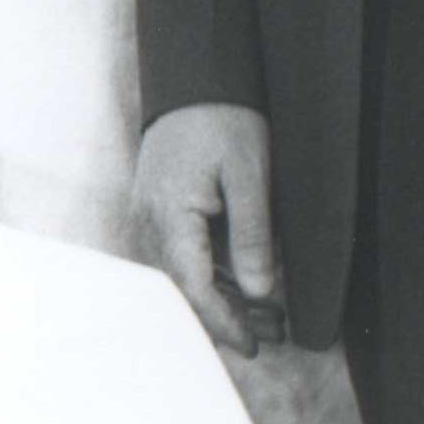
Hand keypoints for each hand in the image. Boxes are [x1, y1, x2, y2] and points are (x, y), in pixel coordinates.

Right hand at [128, 104, 284, 348]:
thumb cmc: (225, 120)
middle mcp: (151, 221)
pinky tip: (245, 284)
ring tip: (269, 317)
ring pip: (185, 274)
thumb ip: (252, 236)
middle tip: (272, 335)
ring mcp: (151, 214)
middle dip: (227, 316)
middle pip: (185, 288)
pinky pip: (185, 254)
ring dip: (224, 297)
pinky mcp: (160, 207)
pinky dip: (215, 273)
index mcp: (169, 216)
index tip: (251, 346)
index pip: (192, 288)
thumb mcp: (251, 176)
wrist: (196, 77)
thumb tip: (258, 293)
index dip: (222, 323)